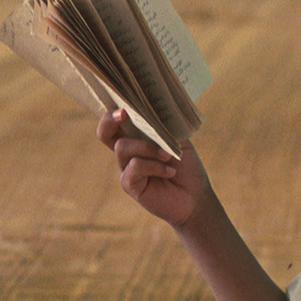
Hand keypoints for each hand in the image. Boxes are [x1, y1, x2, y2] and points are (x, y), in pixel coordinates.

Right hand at [97, 108, 211, 227]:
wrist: (195, 196)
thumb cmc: (187, 167)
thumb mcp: (178, 140)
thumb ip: (164, 126)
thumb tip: (153, 109)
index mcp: (137, 138)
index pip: (117, 121)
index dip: (113, 111)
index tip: (123, 104)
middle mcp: (127, 153)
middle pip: (105, 133)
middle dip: (109, 120)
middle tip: (123, 113)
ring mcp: (126, 168)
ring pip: (123, 147)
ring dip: (147, 148)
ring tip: (169, 155)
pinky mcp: (129, 185)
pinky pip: (134, 167)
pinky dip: (155, 166)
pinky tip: (170, 171)